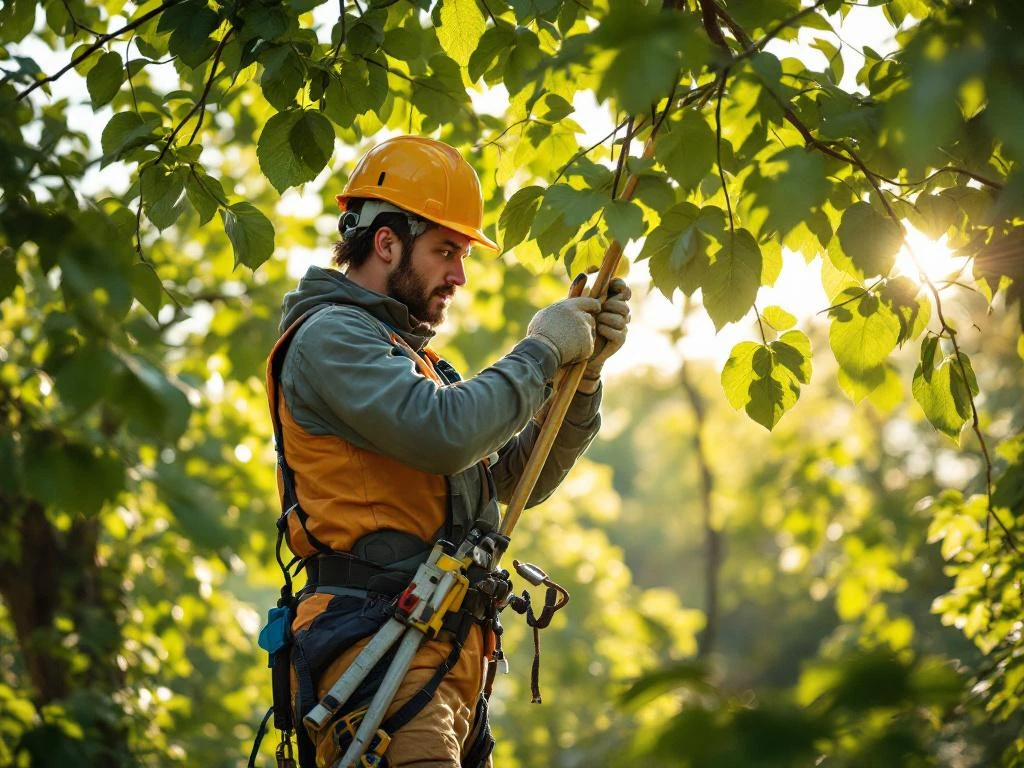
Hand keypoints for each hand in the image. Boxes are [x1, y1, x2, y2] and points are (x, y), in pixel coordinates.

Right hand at [527, 296, 600, 364]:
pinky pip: (588, 349)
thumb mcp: (544, 316)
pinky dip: (581, 353)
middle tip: (577, 336)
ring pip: (589, 334)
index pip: (587, 302)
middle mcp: (579, 315)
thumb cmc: (538, 335)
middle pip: (589, 319)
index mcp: (568, 306)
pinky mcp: (588, 344)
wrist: (541, 350)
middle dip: (586, 326)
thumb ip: (557, 311)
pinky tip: (569, 355)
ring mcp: (585, 330)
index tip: (597, 308)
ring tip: (567, 347)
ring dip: (583, 340)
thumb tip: (560, 311)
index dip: (593, 305)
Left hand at [578, 278, 630, 392]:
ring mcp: (621, 326)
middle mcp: (619, 312)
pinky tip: (598, 330)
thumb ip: (579, 290)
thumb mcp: (575, 306)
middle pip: (624, 303)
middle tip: (600, 309)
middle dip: (612, 304)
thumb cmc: (575, 325)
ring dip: (607, 318)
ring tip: (596, 322)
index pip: (623, 288)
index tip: (613, 286)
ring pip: (623, 317)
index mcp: (610, 300)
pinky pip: (618, 331)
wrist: (576, 350)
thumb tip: (583, 273)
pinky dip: (606, 330)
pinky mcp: (620, 340)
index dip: (620, 285)